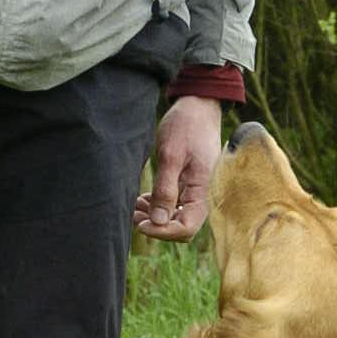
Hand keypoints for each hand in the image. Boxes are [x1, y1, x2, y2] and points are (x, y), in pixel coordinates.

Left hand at [133, 96, 223, 240]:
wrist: (197, 106)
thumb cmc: (186, 126)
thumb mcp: (171, 155)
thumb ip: (165, 190)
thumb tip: (158, 221)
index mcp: (203, 190)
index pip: (186, 228)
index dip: (162, 231)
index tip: (140, 223)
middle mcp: (203, 195)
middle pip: (182, 227)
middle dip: (156, 226)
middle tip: (133, 215)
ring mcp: (197, 191)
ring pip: (177, 217)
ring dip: (155, 216)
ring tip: (134, 207)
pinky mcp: (190, 185)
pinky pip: (176, 205)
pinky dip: (159, 205)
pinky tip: (143, 199)